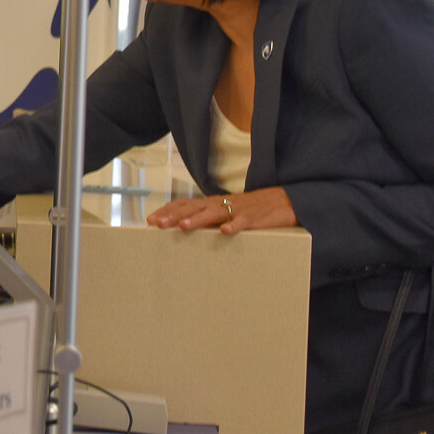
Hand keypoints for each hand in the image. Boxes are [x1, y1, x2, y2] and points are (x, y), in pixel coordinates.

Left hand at [146, 186, 296, 233]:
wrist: (282, 201)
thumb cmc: (249, 210)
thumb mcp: (224, 213)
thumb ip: (207, 220)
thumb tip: (183, 230)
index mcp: (212, 204)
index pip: (184, 205)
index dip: (167, 211)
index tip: (151, 220)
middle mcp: (220, 204)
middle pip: (193, 208)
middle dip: (174, 216)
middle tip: (158, 225)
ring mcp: (237, 210)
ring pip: (214, 213)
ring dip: (198, 220)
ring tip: (183, 227)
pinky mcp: (254, 218)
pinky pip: (244, 222)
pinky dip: (235, 226)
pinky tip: (226, 232)